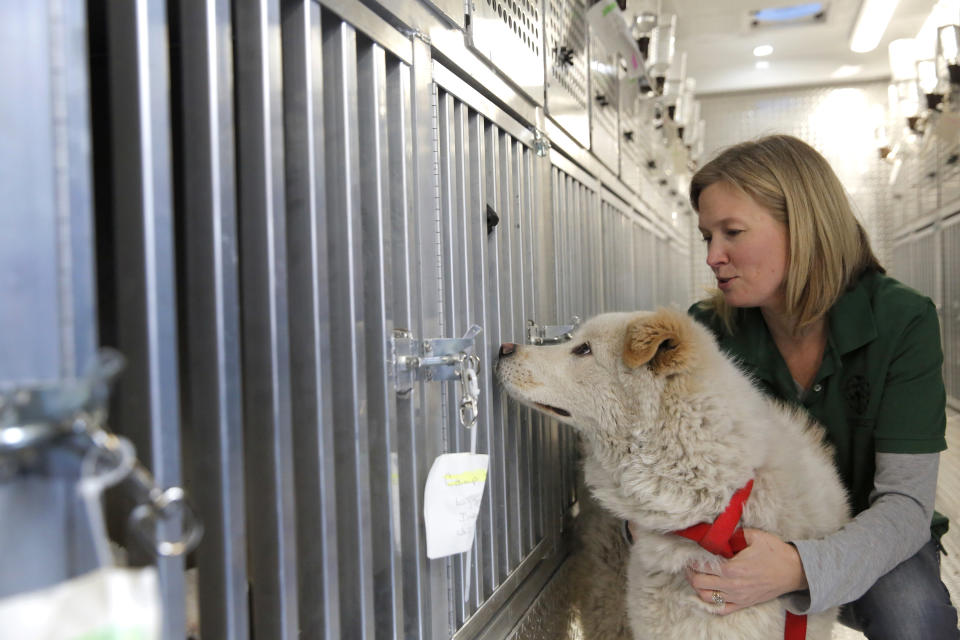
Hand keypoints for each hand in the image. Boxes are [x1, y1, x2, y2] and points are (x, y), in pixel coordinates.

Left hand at [685, 529, 807, 614]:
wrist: (795, 571)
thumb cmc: (776, 552)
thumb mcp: (754, 536)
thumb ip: (734, 534)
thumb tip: (719, 531)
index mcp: (733, 568)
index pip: (702, 566)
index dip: (692, 560)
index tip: (689, 553)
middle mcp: (733, 585)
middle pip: (699, 583)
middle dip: (690, 572)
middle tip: (689, 564)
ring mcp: (738, 597)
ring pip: (706, 597)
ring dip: (697, 587)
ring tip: (696, 576)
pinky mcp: (744, 603)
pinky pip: (721, 609)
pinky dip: (710, 603)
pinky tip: (707, 593)